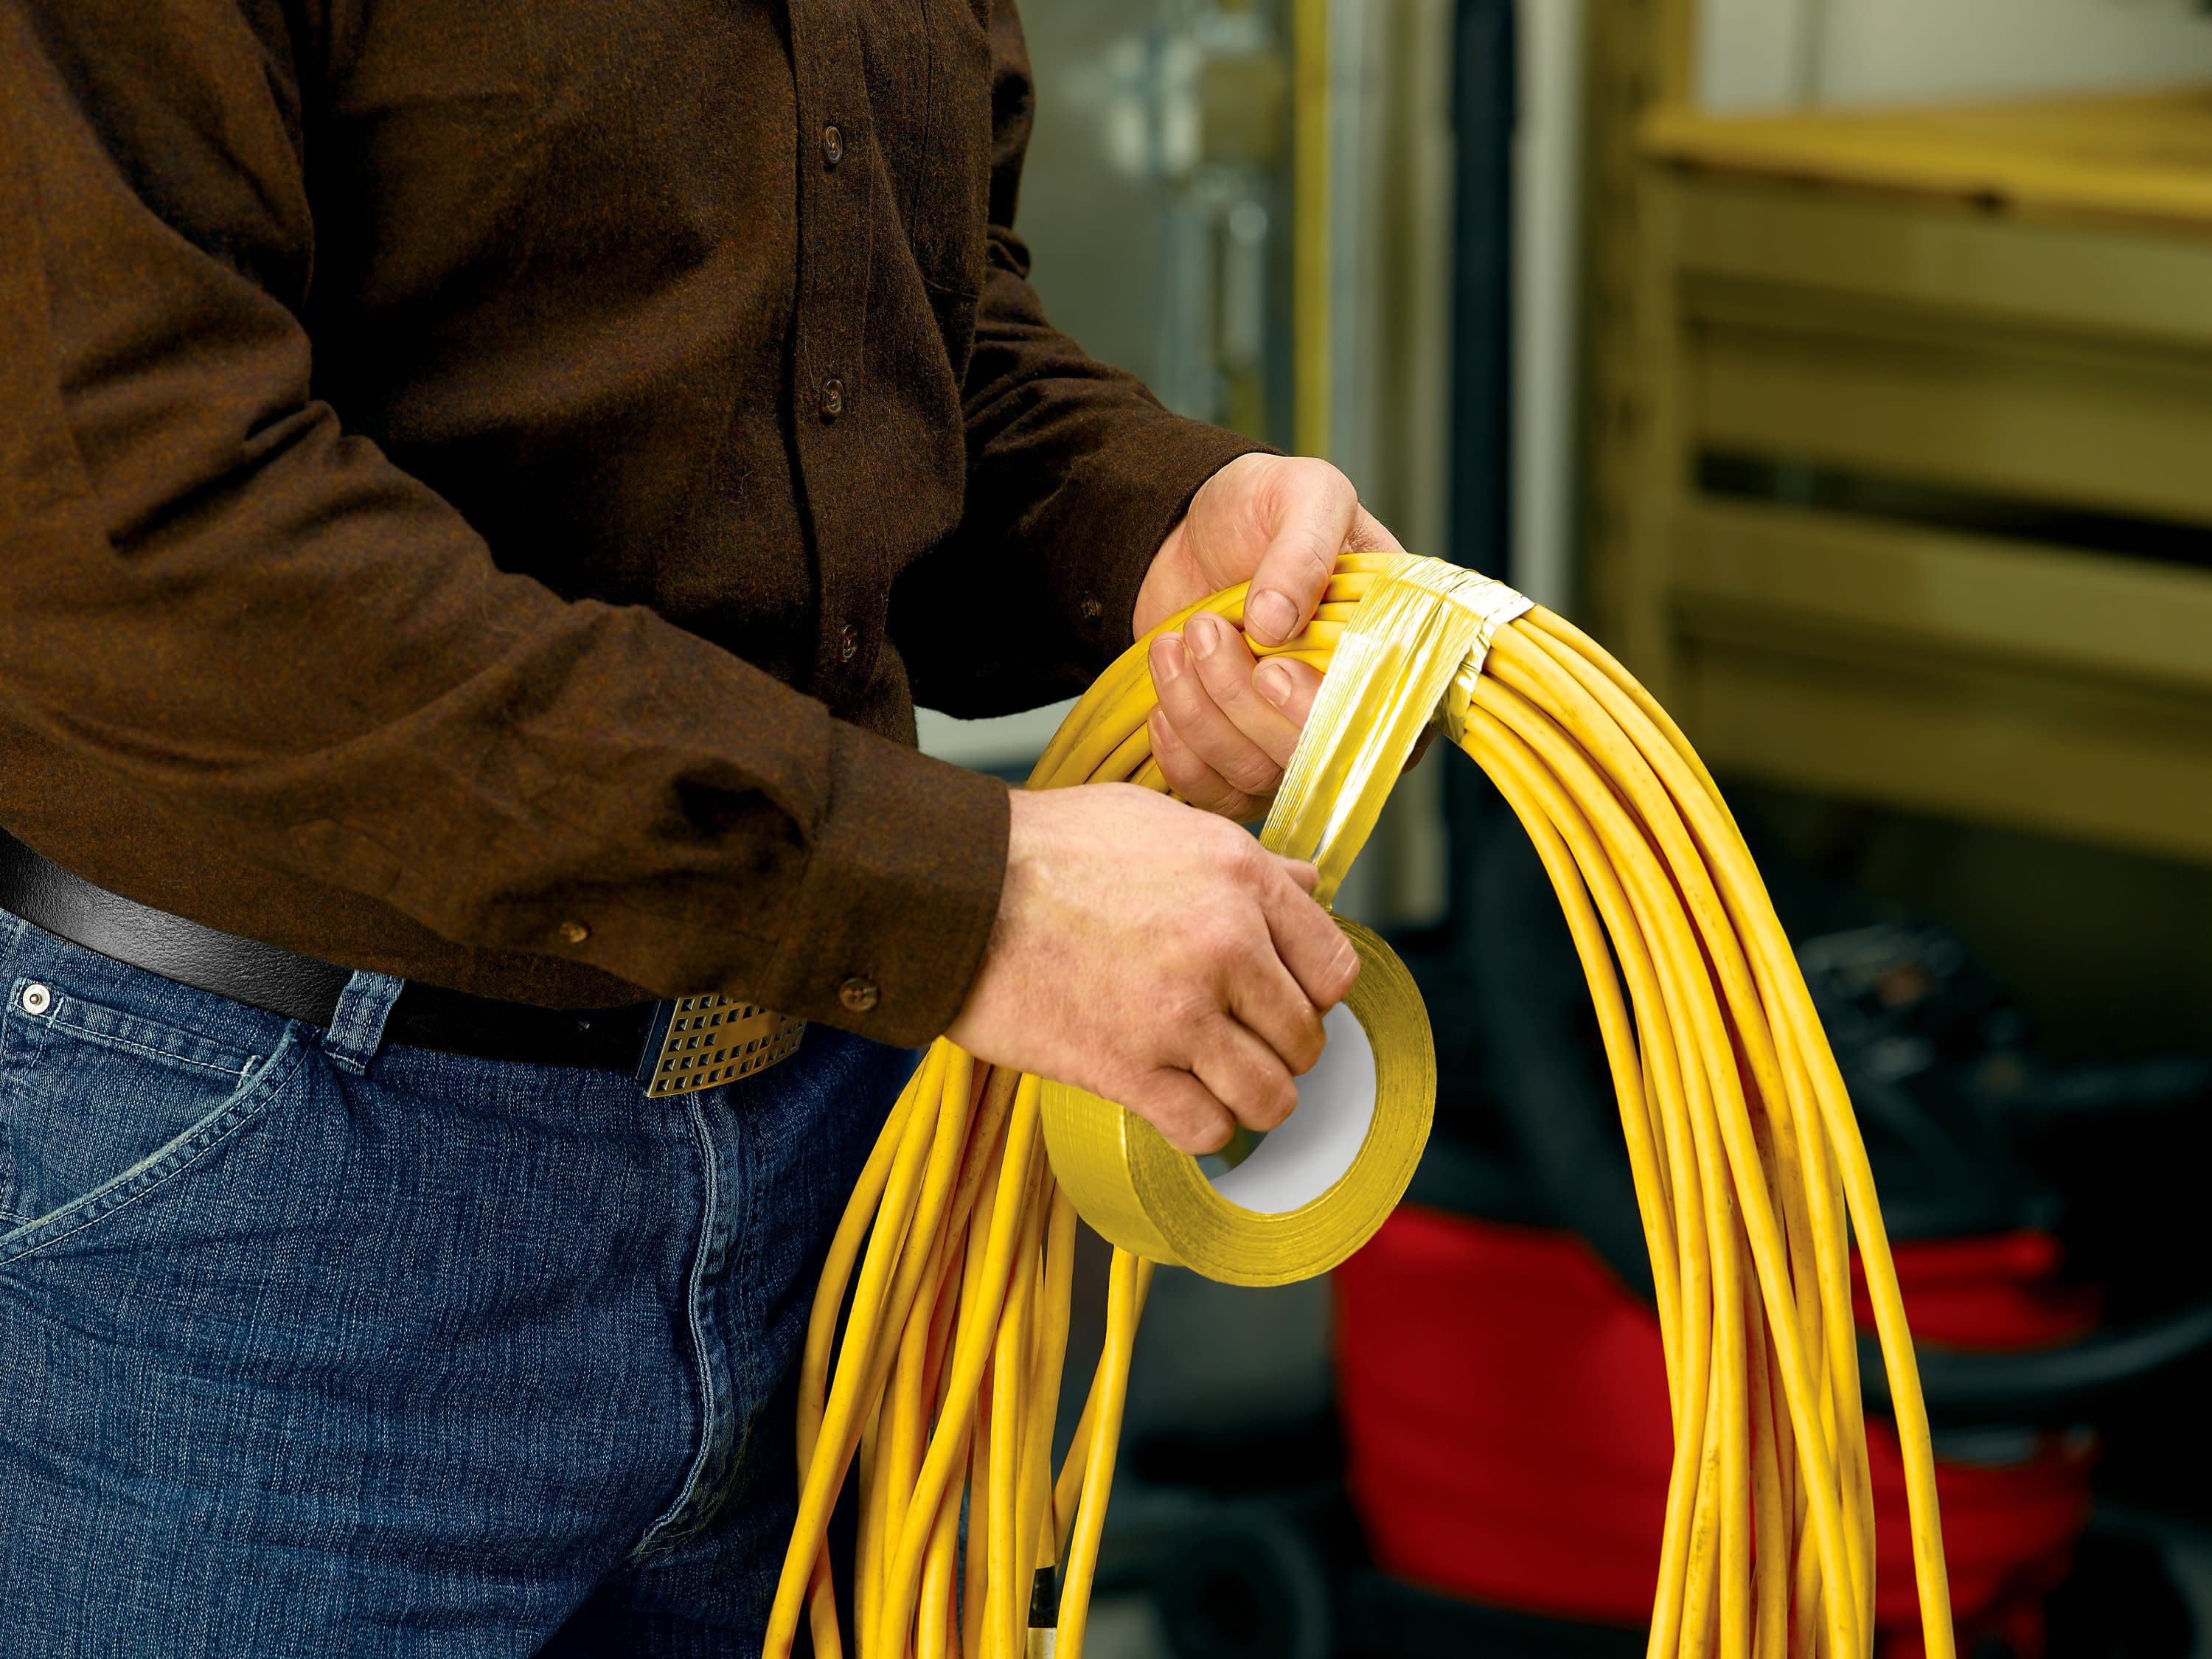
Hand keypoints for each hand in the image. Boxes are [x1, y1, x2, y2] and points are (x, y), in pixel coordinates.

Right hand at [947, 786, 1359, 1153]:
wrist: (954, 891)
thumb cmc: (1047, 848)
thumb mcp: (1161, 821)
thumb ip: (1246, 857)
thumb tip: (1307, 884)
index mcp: (1240, 879)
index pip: (1334, 968)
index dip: (1313, 992)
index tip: (1282, 999)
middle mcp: (1225, 946)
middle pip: (1305, 1039)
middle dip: (1278, 1048)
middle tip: (1238, 1041)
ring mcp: (1179, 1014)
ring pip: (1269, 1097)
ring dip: (1249, 1099)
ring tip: (1216, 1082)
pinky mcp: (1128, 1070)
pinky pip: (1206, 1130)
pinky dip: (1200, 1128)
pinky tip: (1175, 1103)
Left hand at [1133, 454, 1402, 818]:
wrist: (1189, 530)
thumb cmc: (1263, 507)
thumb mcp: (1301, 494)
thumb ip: (1304, 548)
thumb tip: (1278, 623)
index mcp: (1398, 644)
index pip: (1386, 715)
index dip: (1325, 710)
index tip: (1270, 669)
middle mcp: (1356, 705)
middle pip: (1313, 757)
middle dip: (1244, 701)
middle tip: (1205, 631)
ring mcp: (1295, 739)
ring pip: (1258, 775)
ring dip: (1203, 713)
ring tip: (1177, 642)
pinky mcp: (1241, 756)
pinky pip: (1214, 792)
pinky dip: (1180, 752)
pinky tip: (1164, 697)